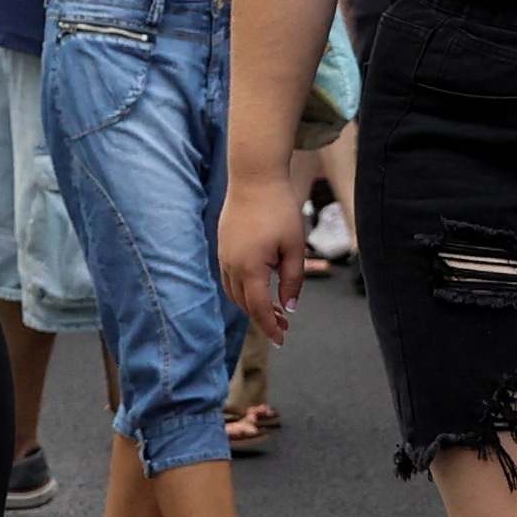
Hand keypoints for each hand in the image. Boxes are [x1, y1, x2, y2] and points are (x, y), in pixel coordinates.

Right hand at [216, 170, 309, 340]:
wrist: (255, 177)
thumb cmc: (279, 209)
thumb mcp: (295, 246)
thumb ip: (292, 280)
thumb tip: (289, 307)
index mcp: (250, 268)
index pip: (258, 308)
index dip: (270, 326)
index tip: (282, 340)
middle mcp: (231, 265)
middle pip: (244, 304)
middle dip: (263, 318)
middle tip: (284, 325)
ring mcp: (223, 255)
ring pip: (234, 292)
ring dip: (251, 304)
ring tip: (273, 309)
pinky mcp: (222, 246)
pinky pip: (229, 277)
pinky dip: (242, 289)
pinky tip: (258, 286)